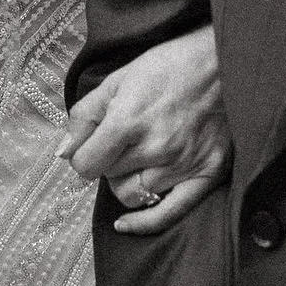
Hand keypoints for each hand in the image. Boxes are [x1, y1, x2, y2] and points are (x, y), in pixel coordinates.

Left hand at [60, 23, 230, 235]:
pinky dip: (144, 223)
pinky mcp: (207, 174)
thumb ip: (85, 116)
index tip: (91, 147)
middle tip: (122, 142)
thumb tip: (63, 152)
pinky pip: (169, 213)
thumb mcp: (118, 79)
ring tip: (138, 158)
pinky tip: (126, 224)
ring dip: (127, 180)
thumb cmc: (170, 65)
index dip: (83, 156)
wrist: (222, 61)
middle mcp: (155, 147)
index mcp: (128, 120)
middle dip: (108, 162)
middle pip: (109, 177)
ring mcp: (182, 164)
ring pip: (133, 196)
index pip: (86, 165)